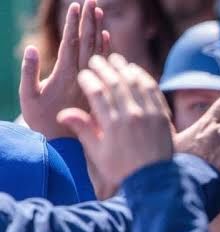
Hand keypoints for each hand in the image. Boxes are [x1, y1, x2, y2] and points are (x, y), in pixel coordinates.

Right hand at [20, 1, 109, 139]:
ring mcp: (93, 83)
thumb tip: (30, 48)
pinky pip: (107, 67)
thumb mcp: (28, 98)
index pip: (72, 44)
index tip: (75, 5)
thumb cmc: (42, 122)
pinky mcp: (99, 88)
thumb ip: (29, 73)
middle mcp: (83, 77)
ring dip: (99, 31)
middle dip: (89, 20)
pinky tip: (107, 37)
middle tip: (90, 0)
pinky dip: (107, 50)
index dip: (73, 24)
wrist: (64, 146)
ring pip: (100, 52)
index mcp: (67, 76)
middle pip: (88, 43)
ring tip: (99, 12)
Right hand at [57, 54, 173, 198]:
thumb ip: (83, 130)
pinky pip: (153, 90)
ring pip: (135, 82)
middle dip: (103, 67)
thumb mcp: (98, 153)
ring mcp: (149, 114)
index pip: (96, 92)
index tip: (83, 74)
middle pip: (115, 82)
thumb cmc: (122, 169)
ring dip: (123, 68)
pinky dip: (143, 77)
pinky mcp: (162, 116)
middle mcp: (131, 115)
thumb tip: (63, 113)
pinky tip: (135, 71)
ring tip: (114, 59)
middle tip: (95, 60)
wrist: (154, 180)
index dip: (88, 79)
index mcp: (112, 124)